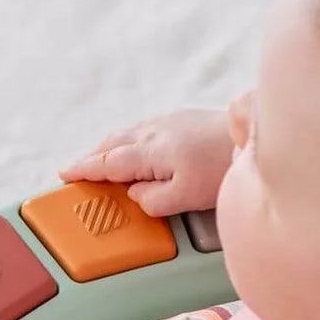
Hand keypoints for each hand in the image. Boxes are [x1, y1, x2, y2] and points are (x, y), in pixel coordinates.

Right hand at [59, 109, 232, 216]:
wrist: (253, 135)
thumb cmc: (222, 167)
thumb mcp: (185, 197)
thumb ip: (152, 200)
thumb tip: (135, 195)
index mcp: (149, 151)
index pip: (107, 162)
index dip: (84, 169)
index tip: (65, 174)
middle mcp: (154, 131)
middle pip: (112, 143)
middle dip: (92, 157)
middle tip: (77, 170)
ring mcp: (168, 122)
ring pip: (128, 134)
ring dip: (110, 146)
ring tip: (102, 159)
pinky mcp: (183, 118)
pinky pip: (144, 129)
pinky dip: (130, 139)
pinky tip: (138, 147)